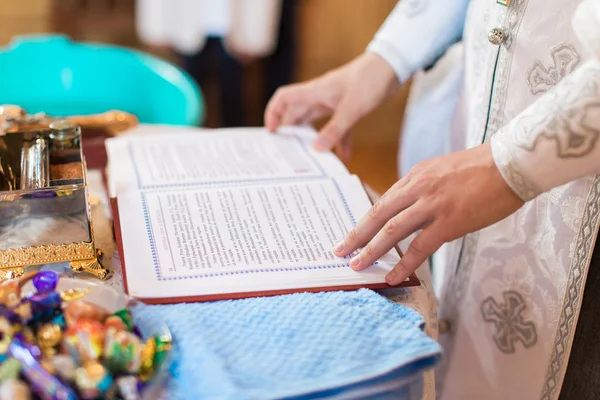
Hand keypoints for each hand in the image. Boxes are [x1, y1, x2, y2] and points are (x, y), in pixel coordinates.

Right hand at [264, 53, 398, 160]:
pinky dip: (339, 141)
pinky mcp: (348, 107)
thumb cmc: (370, 80)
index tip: (272, 132)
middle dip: (291, 132)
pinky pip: (339, 127)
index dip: (274, 113)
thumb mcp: (352, 109)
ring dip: (312, 138)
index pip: (284, 98)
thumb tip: (317, 149)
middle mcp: (320, 96)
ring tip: (309, 158)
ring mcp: (333, 102)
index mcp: (315, 92)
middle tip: (287, 151)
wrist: (393, 66)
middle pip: (297, 114)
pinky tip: (344, 157)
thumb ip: (335, 131)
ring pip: (316, 122)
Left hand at [333, 143, 524, 284]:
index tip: (354, 233)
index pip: (383, 201)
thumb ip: (425, 188)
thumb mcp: (443, 170)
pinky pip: (420, 247)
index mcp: (416, 175)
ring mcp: (432, 205)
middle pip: (378, 214)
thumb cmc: (482, 168)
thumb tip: (412, 210)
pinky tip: (392, 275)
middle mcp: (417, 188)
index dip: (366, 220)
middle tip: (340, 250)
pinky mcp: (449, 221)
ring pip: (392, 231)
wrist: (511, 162)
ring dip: (371, 250)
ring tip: (356, 265)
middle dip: (356, 234)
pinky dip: (404, 263)